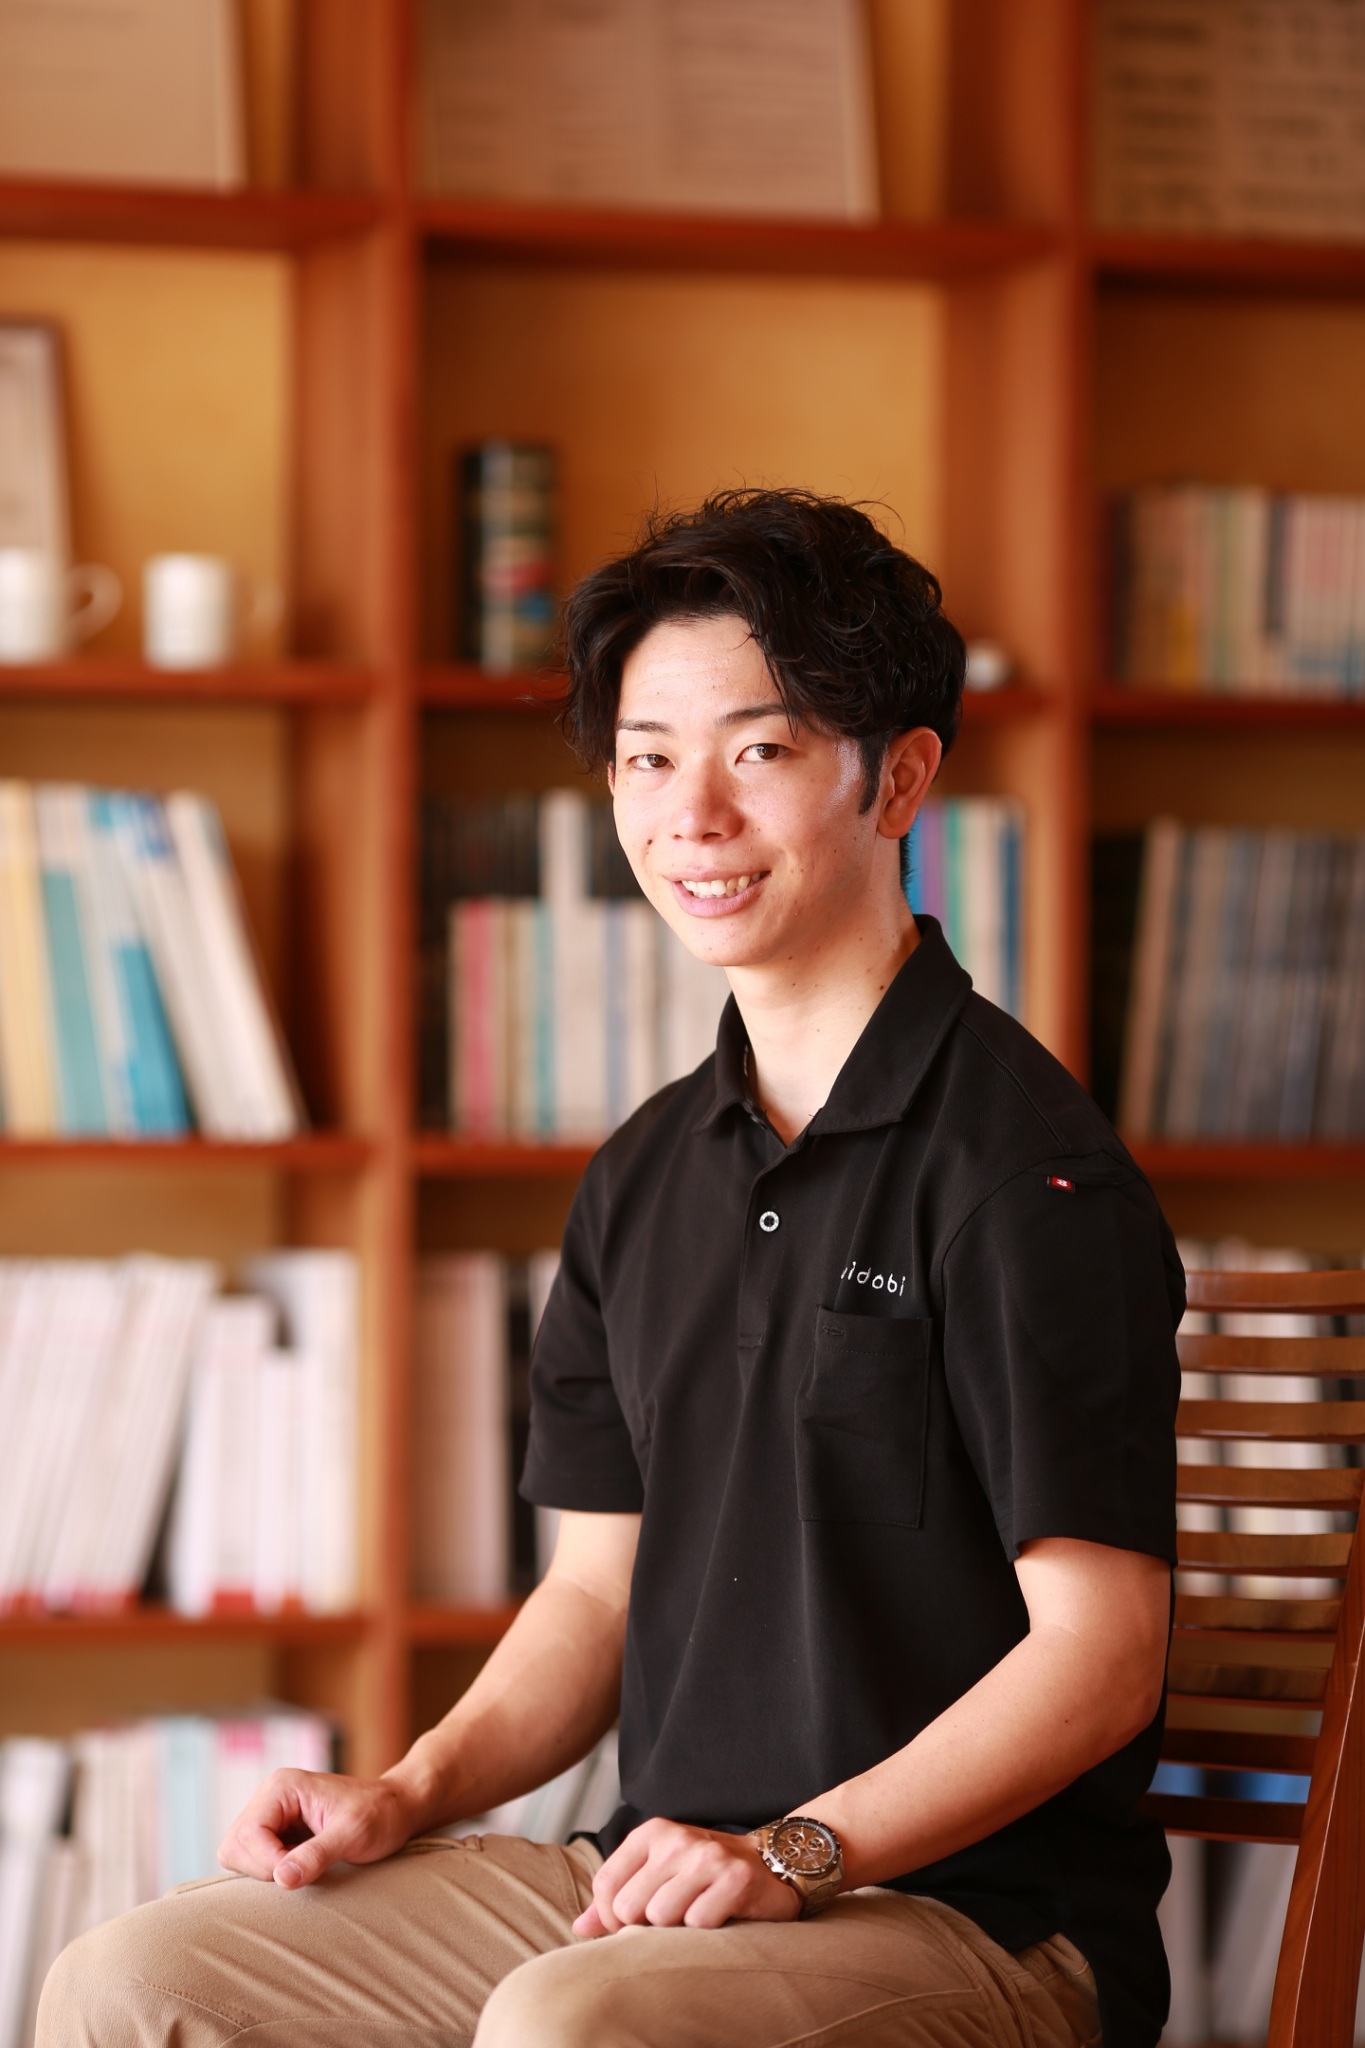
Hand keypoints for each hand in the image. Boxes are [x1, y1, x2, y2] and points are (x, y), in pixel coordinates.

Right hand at [217, 1769, 421, 1887]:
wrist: (397, 1808)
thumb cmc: (380, 1815)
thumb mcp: (353, 1834)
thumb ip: (316, 1854)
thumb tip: (282, 1878)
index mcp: (282, 1787)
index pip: (247, 1835)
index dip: (268, 1862)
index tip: (300, 1872)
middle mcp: (269, 1796)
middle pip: (234, 1846)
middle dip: (262, 1868)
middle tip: (300, 1870)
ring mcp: (270, 1814)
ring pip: (237, 1854)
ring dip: (264, 1870)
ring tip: (302, 1866)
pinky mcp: (275, 1831)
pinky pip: (252, 1859)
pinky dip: (270, 1870)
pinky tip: (299, 1865)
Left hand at [573, 1818, 800, 1936]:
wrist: (768, 1863)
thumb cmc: (702, 1875)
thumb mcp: (656, 1874)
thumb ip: (617, 1898)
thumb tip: (579, 1929)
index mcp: (650, 1833)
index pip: (605, 1885)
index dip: (611, 1918)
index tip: (632, 1924)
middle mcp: (676, 1839)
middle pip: (630, 1907)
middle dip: (647, 1925)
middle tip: (673, 1916)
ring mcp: (707, 1857)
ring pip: (662, 1918)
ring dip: (678, 1928)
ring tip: (696, 1911)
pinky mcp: (735, 1878)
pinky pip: (699, 1924)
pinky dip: (707, 1930)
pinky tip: (720, 1914)